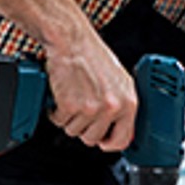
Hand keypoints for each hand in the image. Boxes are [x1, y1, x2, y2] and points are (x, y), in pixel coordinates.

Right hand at [45, 37, 136, 151]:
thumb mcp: (120, 82)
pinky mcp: (71, 106)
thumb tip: (120, 130)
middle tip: (80, 111)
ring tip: (72, 98)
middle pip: (93, 139)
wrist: (72, 41)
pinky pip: (59, 122)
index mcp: (128, 102)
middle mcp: (112, 107)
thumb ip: (122, 107)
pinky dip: (55, 112)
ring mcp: (91, 108)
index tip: (102, 141)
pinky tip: (61, 96)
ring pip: (74, 132)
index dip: (108, 143)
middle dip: (83, 127)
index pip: (122, 140)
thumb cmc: (93, 57)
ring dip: (69, 119)